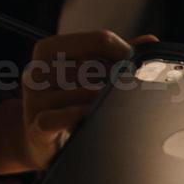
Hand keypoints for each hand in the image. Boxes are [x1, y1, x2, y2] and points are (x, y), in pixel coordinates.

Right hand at [0, 31, 151, 175]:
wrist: (42, 143)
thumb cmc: (69, 103)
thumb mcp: (89, 75)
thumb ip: (116, 57)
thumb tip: (150, 40)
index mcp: (49, 50)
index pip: (99, 40)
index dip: (127, 53)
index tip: (142, 68)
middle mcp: (37, 71)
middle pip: (92, 66)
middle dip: (118, 79)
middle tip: (135, 91)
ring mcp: (34, 100)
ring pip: (79, 93)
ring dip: (103, 101)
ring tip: (117, 108)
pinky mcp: (36, 128)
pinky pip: (54, 119)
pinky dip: (74, 116)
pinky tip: (90, 116)